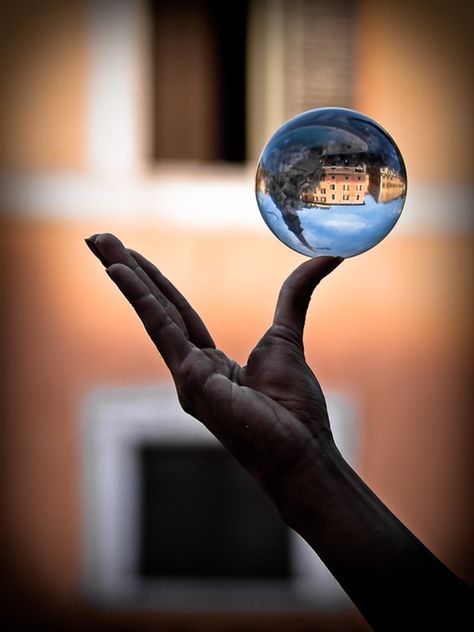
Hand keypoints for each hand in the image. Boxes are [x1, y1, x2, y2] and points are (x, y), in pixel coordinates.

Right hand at [86, 233, 342, 486]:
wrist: (301, 449)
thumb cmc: (293, 408)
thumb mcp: (287, 336)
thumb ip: (295, 295)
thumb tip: (327, 257)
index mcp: (208, 363)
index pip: (174, 311)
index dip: (153, 282)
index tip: (131, 256)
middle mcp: (189, 368)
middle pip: (154, 307)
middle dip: (126, 271)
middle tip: (98, 238)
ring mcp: (185, 376)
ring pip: (151, 313)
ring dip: (123, 276)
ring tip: (99, 242)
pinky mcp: (191, 380)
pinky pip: (163, 330)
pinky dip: (141, 299)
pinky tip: (119, 273)